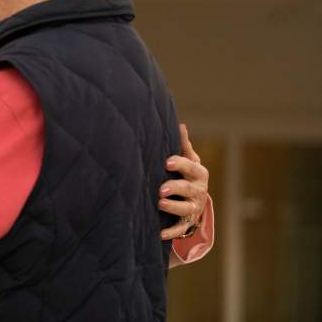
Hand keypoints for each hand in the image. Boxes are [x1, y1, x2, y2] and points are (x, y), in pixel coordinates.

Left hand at [159, 123, 209, 239]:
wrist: (195, 199)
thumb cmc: (187, 174)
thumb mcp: (189, 159)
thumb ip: (183, 145)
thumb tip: (180, 124)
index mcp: (198, 174)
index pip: (191, 167)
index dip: (180, 164)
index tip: (167, 161)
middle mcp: (199, 191)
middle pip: (187, 189)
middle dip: (175, 188)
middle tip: (160, 189)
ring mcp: (194, 208)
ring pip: (185, 209)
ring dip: (173, 207)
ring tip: (159, 203)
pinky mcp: (188, 222)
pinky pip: (181, 229)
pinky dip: (171, 232)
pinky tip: (159, 233)